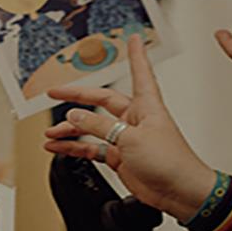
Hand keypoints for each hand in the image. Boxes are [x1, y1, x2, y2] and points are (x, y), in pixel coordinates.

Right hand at [44, 35, 210, 222]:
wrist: (180, 192)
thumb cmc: (170, 161)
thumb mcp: (130, 138)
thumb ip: (99, 126)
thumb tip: (75, 116)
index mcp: (145, 105)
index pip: (140, 72)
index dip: (136, 55)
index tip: (133, 39)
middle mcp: (135, 119)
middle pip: (101, 101)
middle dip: (77, 97)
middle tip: (54, 93)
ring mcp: (126, 139)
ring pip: (92, 128)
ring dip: (72, 130)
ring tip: (51, 133)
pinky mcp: (121, 158)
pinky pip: (93, 148)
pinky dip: (75, 149)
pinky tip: (60, 148)